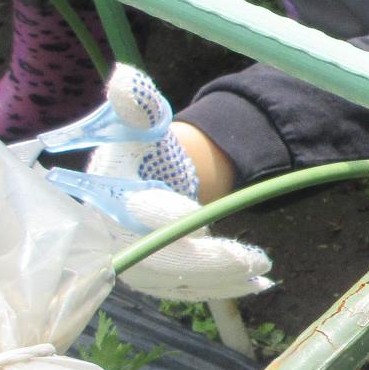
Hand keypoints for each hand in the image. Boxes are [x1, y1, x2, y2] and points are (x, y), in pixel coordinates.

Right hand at [41, 67, 270, 299]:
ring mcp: (133, 262)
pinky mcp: (155, 278)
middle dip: (208, 262)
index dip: (165, 217)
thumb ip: (136, 106)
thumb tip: (125, 80)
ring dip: (222, 280)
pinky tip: (257, 286)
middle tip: (254, 259)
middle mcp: (112, 238)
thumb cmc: (143, 150)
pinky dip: (222, 288)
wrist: (147, 177)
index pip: (132, 214)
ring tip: (263, 273)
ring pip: (178, 280)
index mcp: (105, 199)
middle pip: (159, 258)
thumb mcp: (141, 123)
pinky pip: (188, 289)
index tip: (200, 222)